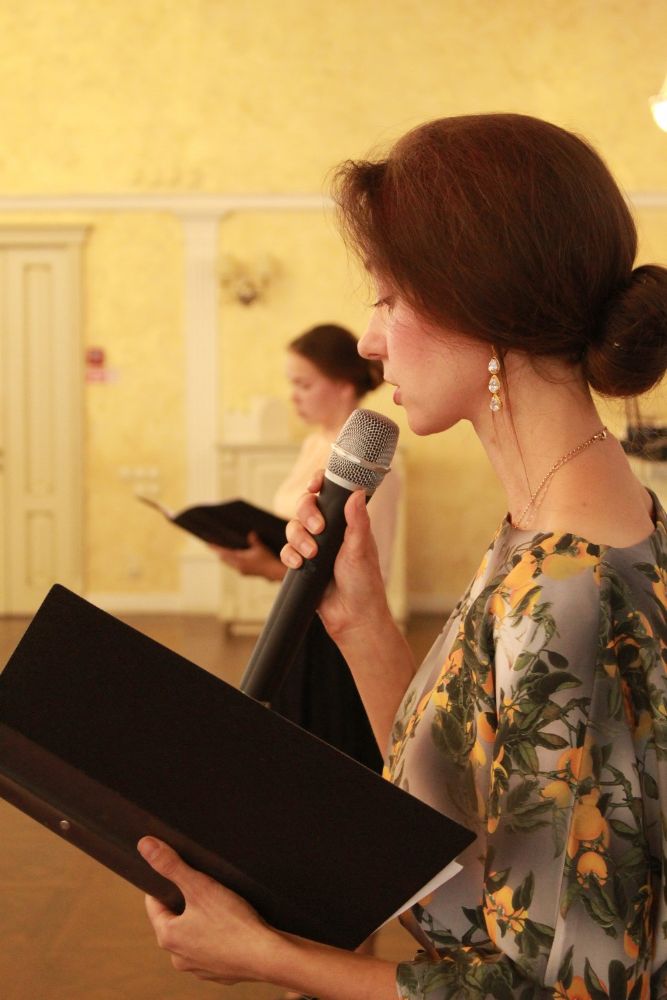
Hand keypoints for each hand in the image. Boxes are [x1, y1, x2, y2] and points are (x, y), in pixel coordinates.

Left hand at [138, 837, 276, 984]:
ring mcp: (200, 968)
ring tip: (222, 905)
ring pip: (194, 936)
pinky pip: (214, 949)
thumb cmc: (233, 923)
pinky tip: (235, 925)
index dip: (165, 884)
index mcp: (168, 937)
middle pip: (175, 920)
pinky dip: (221, 937)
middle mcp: (179, 957)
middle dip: (187, 903)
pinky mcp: (220, 972)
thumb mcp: (200, 886)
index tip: (179, 873)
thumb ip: (171, 865)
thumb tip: (145, 846)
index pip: (155, 904)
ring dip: (203, 921)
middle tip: (205, 887)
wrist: (267, 957)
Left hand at [210, 532, 285, 580]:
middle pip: (224, 559)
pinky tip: (233, 555)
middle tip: (212, 544)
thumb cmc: (268, 559)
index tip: (207, 544)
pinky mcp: (245, 572)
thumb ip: (254, 540)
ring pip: (229, 562)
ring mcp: (241, 571)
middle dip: (219, 552)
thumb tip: (251, 533)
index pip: (224, 553)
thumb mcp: (260, 547)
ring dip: (225, 556)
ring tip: (221, 549)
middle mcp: (238, 567)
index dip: (215, 548)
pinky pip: (234, 565)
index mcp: (239, 560)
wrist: (274, 572)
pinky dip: (231, 559)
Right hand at [282, 472, 388, 639]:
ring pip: (293, 528)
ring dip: (298, 538)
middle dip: (307, 514)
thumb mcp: (361, 550)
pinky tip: (299, 564)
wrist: (352, 618)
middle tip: (318, 528)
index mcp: (347, 523)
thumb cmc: (364, 584)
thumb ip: (357, 521)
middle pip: (306, 507)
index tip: (314, 486)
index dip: (319, 484)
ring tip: (311, 554)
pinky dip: (289, 555)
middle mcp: (330, 531)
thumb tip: (356, 492)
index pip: (330, 494)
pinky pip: (287, 551)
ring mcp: (315, 547)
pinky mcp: (302, 564)